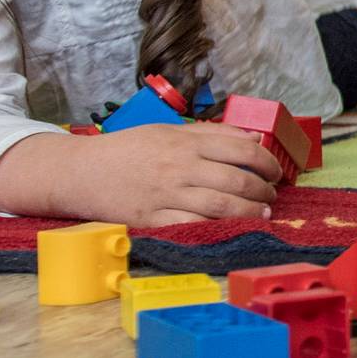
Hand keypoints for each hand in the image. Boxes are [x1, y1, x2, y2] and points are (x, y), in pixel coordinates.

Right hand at [21, 123, 282, 225]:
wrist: (80, 172)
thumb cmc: (127, 149)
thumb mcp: (168, 131)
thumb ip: (211, 134)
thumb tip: (252, 139)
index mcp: (186, 142)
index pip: (243, 151)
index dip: (267, 163)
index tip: (276, 172)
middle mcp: (180, 167)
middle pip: (238, 180)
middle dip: (263, 191)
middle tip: (271, 195)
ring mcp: (167, 195)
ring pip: (222, 206)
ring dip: (250, 212)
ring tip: (262, 212)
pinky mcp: (153, 219)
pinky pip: (194, 224)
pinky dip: (219, 227)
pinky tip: (233, 227)